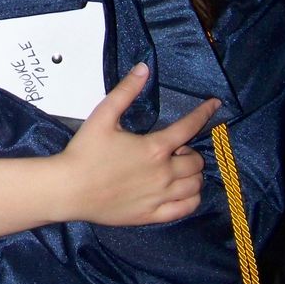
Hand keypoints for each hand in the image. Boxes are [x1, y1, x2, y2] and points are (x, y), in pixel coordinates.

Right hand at [57, 62, 213, 226]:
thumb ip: (126, 91)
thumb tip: (144, 68)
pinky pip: (186, 208)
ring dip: (193, 174)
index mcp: (155, 147)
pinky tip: (183, 191)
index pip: (189, 126)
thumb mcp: (102, 115)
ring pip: (196, 185)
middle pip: (196, 160)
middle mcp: (164, 173)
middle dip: (190, 150)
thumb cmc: (84, 151)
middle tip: (174, 149)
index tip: (215, 105)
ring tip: (178, 169)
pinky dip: (192, 198)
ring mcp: (161, 196)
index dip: (205, 112)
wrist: (69, 189)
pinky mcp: (153, 215)